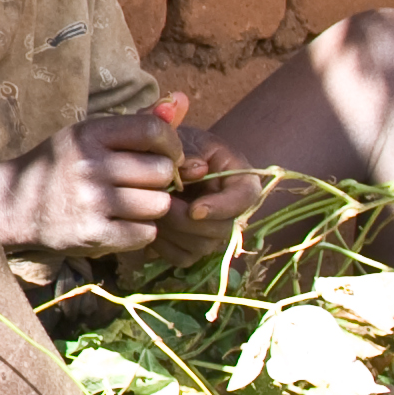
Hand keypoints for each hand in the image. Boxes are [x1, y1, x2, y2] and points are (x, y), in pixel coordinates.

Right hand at [0, 101, 216, 257]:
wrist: (15, 204)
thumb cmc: (62, 165)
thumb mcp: (90, 135)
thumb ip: (139, 121)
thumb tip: (183, 102)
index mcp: (89, 134)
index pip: (154, 131)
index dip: (171, 145)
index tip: (166, 156)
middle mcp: (89, 165)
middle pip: (162, 171)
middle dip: (159, 180)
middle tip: (141, 184)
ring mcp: (91, 202)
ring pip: (160, 204)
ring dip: (152, 207)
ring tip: (130, 204)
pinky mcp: (94, 234)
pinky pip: (146, 233)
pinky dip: (140, 231)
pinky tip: (121, 224)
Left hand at [138, 97, 263, 262]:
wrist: (154, 159)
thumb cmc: (175, 144)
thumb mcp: (183, 137)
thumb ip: (189, 149)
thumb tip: (196, 169)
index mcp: (239, 177)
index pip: (246, 197)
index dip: (222, 207)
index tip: (194, 209)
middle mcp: (231, 209)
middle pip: (222, 229)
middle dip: (188, 222)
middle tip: (161, 208)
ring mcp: (212, 230)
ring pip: (201, 246)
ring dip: (172, 232)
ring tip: (149, 212)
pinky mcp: (192, 245)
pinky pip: (182, 257)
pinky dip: (163, 246)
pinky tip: (147, 226)